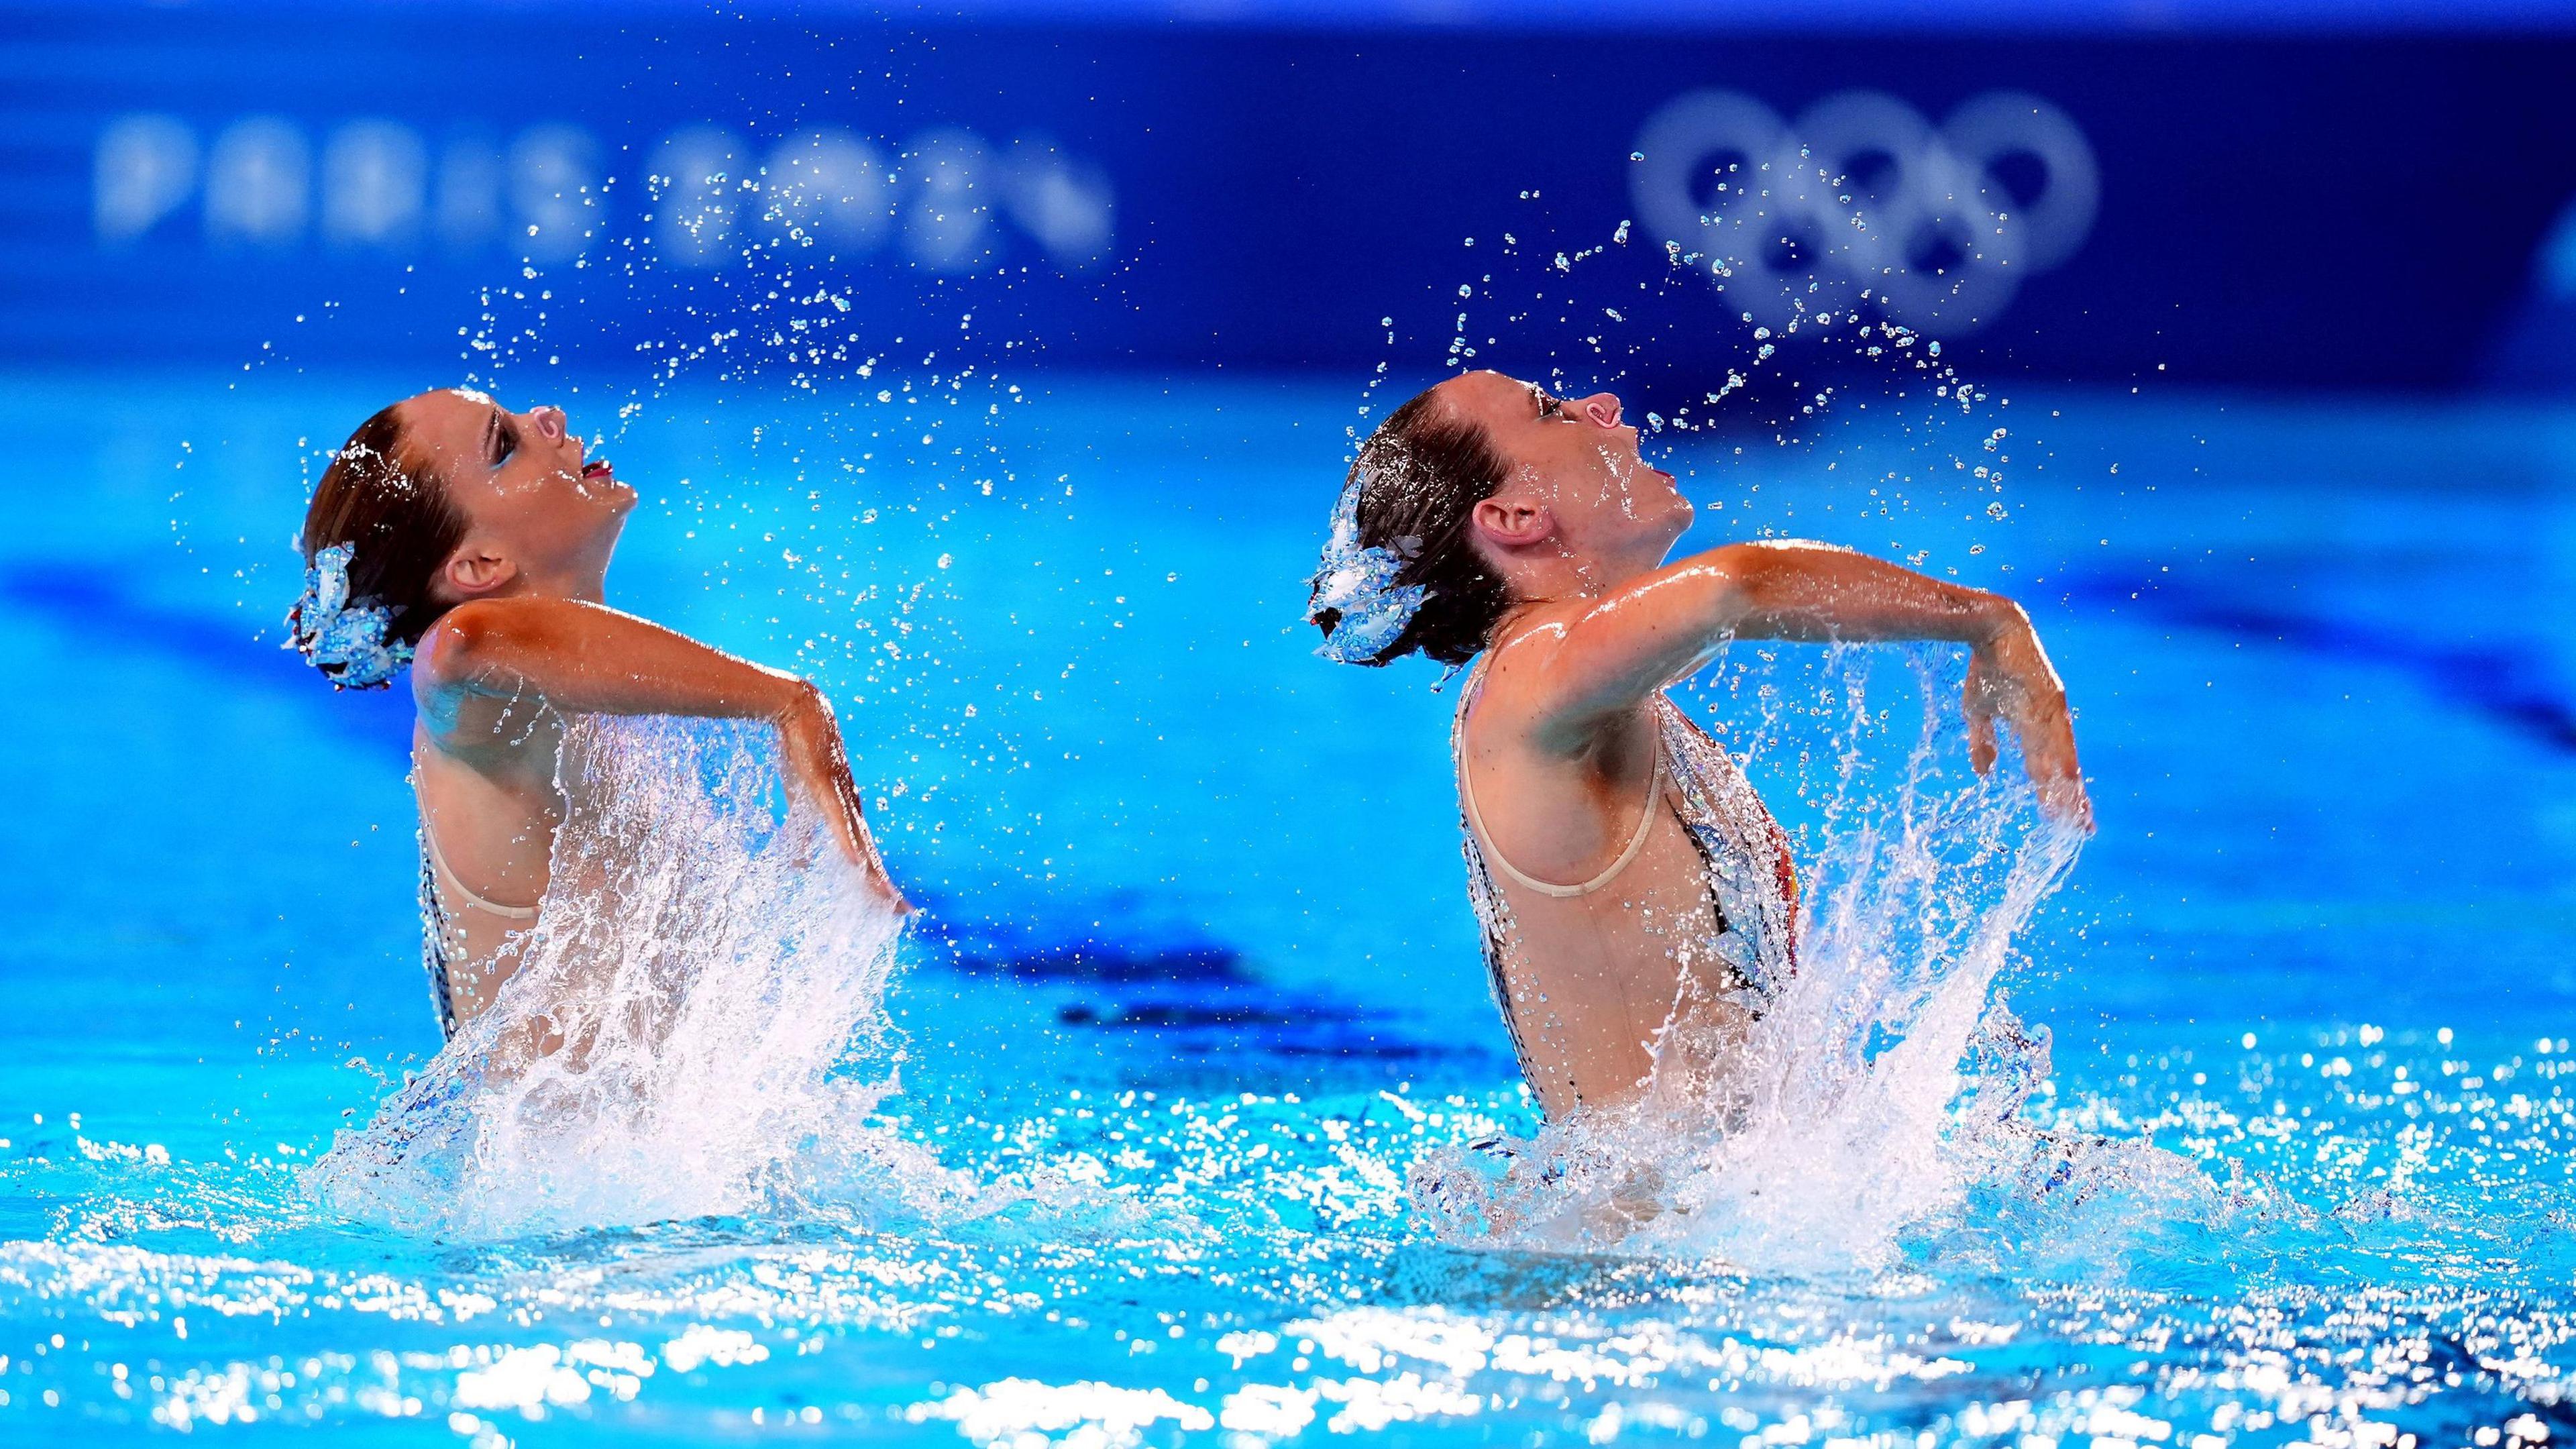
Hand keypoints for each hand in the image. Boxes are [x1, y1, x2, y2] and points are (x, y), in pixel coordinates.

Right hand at [776, 683, 913, 914]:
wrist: (799, 710)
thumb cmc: (802, 754)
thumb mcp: (802, 803)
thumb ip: (803, 835)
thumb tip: (800, 867)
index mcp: (848, 815)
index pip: (868, 857)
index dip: (880, 881)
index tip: (894, 906)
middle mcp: (852, 810)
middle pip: (872, 856)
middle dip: (887, 886)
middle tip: (905, 913)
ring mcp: (842, 799)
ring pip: (860, 843)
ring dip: (872, 872)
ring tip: (886, 898)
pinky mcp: (825, 787)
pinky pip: (838, 821)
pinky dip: (846, 843)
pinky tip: (854, 863)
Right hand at [1964, 613, 2092, 830]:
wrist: (1989, 627)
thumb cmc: (1986, 667)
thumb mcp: (1977, 712)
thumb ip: (1983, 743)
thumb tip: (1984, 775)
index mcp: (2033, 729)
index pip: (2046, 770)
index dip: (2055, 795)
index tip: (2063, 822)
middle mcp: (2048, 724)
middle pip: (2063, 769)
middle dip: (2071, 800)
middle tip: (2082, 831)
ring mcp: (2051, 711)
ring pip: (2063, 756)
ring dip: (2069, 786)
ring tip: (2075, 814)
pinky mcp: (2049, 696)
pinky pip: (2056, 733)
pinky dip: (2062, 756)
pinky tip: (2068, 777)